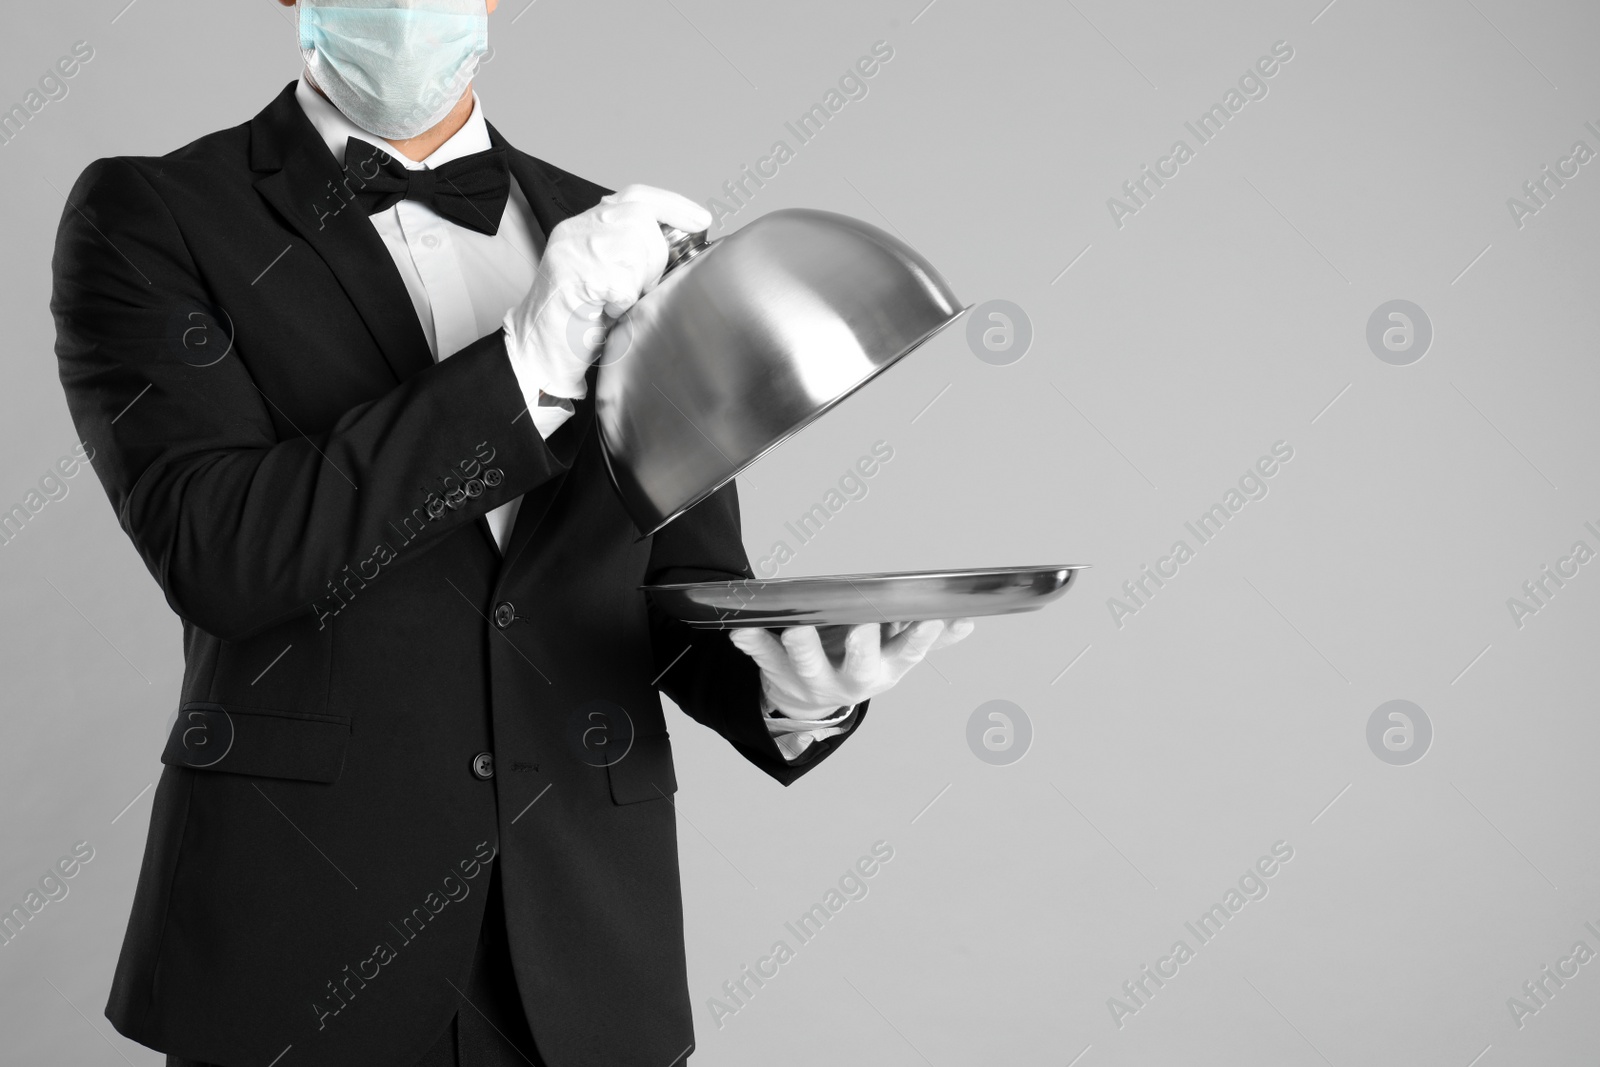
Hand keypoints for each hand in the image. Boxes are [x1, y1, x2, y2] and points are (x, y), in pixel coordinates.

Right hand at [503, 184, 709, 396]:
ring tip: (617, 301)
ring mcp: (573, 251)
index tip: (701, 219)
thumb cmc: (574, 320)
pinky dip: (624, 304)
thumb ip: (628, 250)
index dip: (672, 205)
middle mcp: (575, 231)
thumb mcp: (602, 273)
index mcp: (582, 225)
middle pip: (641, 220)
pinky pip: (625, 284)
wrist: (535, 350)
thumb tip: (679, 242)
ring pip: (635, 247)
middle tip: (643, 286)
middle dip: (656, 255)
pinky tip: (606, 312)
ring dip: (638, 281)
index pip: (634, 196)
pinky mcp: (576, 277)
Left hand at [728, 619, 975, 717]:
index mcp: (883, 670)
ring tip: (797, 629)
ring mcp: (812, 680)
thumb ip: (928, 636)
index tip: (931, 618)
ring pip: (807, 667)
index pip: (907, 656)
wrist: (809, 698)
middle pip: (858, 669)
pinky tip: (741, 629)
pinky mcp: (777, 673)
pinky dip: (752, 644)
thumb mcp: (894, 653)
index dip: (920, 640)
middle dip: (860, 650)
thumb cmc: (858, 661)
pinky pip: (762, 658)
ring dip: (802, 649)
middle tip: (861, 627)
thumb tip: (966, 619)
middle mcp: (850, 681)